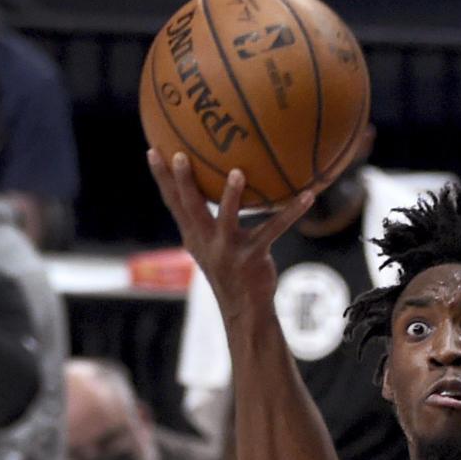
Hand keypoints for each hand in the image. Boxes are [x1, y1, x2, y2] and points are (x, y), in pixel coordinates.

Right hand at [148, 151, 311, 321]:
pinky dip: (292, 211)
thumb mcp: (209, 247)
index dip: (162, 177)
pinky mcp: (253, 256)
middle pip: (191, 207)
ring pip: (228, 218)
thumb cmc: (229, 270)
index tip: (152, 150)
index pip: (173, 202)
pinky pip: (274, 229)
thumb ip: (206, 221)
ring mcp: (229, 250)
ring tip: (237, 172)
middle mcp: (207, 241)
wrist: (244, 309)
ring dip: (231, 195)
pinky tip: (308, 195)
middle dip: (183, 181)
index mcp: (194, 236)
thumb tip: (213, 185)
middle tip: (180, 155)